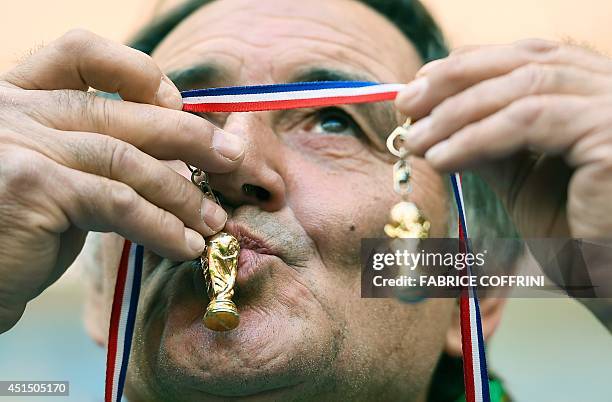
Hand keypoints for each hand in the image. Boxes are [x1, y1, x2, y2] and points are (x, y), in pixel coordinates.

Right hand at [0, 30, 244, 331]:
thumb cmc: (14, 235)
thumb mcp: (56, 178)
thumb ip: (98, 156)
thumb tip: (179, 158)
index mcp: (18, 98)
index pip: (79, 53)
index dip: (137, 72)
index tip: (175, 103)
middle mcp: (14, 111)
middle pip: (120, 111)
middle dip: (187, 137)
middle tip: (231, 157)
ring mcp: (20, 144)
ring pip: (128, 160)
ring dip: (181, 195)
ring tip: (212, 221)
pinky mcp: (33, 187)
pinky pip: (119, 202)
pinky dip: (161, 226)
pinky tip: (184, 245)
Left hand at [395, 39, 611, 238]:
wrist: (605, 274)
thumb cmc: (573, 232)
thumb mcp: (521, 176)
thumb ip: (488, 141)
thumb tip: (435, 119)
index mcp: (594, 91)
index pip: (528, 57)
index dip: (469, 65)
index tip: (419, 83)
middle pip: (525, 62)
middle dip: (454, 80)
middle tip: (405, 103)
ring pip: (522, 89)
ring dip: (456, 113)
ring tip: (415, 141)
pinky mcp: (610, 133)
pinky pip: (527, 122)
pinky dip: (475, 138)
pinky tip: (441, 159)